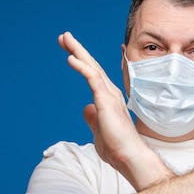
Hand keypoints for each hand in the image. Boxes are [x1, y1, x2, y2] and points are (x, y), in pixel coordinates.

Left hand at [58, 32, 163, 187]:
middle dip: (78, 50)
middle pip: (92, 66)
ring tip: (65, 39)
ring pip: (92, 68)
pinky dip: (82, 67)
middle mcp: (110, 93)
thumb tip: (86, 108)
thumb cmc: (117, 148)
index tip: (69, 51)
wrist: (129, 157)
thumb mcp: (99, 130)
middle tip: (64, 37)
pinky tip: (71, 58)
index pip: (93, 75)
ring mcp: (110, 96)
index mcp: (108, 99)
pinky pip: (93, 79)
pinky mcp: (107, 101)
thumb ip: (93, 118)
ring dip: (78, 52)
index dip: (81, 61)